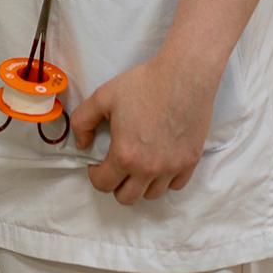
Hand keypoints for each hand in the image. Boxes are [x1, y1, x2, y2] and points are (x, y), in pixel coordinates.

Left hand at [69, 51, 216, 204]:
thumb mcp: (103, 96)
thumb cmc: (143, 84)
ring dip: (141, 184)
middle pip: (126, 197)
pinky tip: (161, 161)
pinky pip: (175, 185)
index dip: (96, 174)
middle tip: (118, 164)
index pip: (103, 184)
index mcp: (125, 155)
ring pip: (151, 195)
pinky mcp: (190, 162)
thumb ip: (82, 121)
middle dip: (117, 183)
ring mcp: (172, 168)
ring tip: (139, 163)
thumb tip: (82, 144)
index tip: (98, 162)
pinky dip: (165, 179)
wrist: (184, 75)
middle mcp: (149, 169)